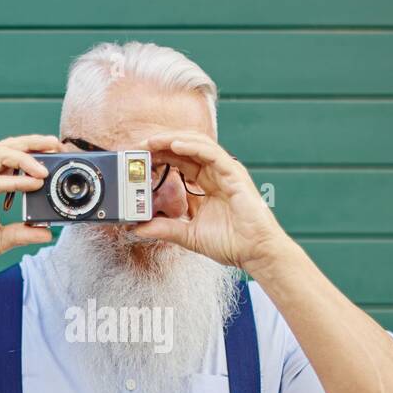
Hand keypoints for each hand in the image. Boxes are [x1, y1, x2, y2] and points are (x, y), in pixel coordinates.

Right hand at [0, 134, 64, 268]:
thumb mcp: (0, 238)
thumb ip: (23, 233)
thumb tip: (46, 233)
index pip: (11, 157)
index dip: (33, 152)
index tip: (53, 154)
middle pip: (8, 146)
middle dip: (33, 142)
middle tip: (54, 144)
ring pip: (2, 154)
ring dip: (27, 158)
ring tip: (46, 167)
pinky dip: (17, 182)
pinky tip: (34, 184)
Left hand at [128, 131, 291, 272]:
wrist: (255, 252)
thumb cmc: (231, 243)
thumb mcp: (188, 235)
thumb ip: (164, 228)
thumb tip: (137, 228)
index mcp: (205, 185)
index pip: (179, 161)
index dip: (159, 156)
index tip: (139, 158)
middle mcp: (215, 174)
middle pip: (186, 148)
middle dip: (162, 144)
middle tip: (140, 146)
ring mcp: (226, 172)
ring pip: (197, 144)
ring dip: (173, 140)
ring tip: (153, 141)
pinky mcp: (235, 174)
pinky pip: (211, 153)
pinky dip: (193, 147)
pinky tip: (174, 146)